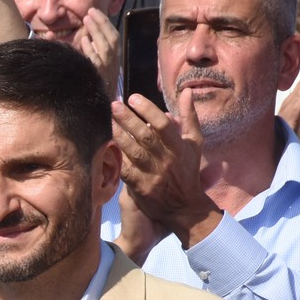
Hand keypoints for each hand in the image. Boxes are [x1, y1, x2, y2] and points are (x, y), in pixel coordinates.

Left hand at [72, 7, 119, 98]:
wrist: (97, 115)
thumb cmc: (91, 91)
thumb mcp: (91, 70)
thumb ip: (86, 54)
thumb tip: (79, 38)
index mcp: (113, 62)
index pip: (113, 38)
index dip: (105, 25)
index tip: (95, 14)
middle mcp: (113, 66)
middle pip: (111, 39)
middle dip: (102, 23)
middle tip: (90, 11)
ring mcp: (107, 72)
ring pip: (107, 47)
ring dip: (98, 32)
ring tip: (87, 19)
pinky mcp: (99, 80)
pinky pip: (97, 62)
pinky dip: (92, 50)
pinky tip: (83, 41)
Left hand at [111, 88, 221, 248]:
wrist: (184, 207)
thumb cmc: (187, 170)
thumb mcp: (194, 143)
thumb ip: (189, 117)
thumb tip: (185, 92)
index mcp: (180, 147)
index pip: (164, 125)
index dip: (148, 110)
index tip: (133, 98)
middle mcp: (167, 160)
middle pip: (146, 136)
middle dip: (128, 119)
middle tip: (114, 105)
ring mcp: (152, 175)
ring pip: (133, 152)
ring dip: (118, 135)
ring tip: (107, 121)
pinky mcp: (140, 187)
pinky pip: (125, 169)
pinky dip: (116, 157)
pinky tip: (105, 145)